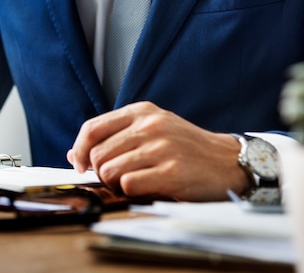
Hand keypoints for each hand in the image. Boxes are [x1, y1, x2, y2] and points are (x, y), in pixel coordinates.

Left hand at [67, 102, 249, 200]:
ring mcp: (161, 147)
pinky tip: (148, 188)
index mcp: (141, 111)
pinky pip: (128, 185)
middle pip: (98, 154)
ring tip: (135, 182)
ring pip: (110, 171)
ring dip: (116, 184)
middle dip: (101, 172)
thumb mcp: (151, 131)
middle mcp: (150, 125)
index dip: (80, 150)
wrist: (229, 161)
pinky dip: (132, 192)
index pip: (91, 128)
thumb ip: (114, 138)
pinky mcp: (171, 171)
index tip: (83, 165)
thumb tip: (75, 155)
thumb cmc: (185, 148)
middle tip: (117, 178)